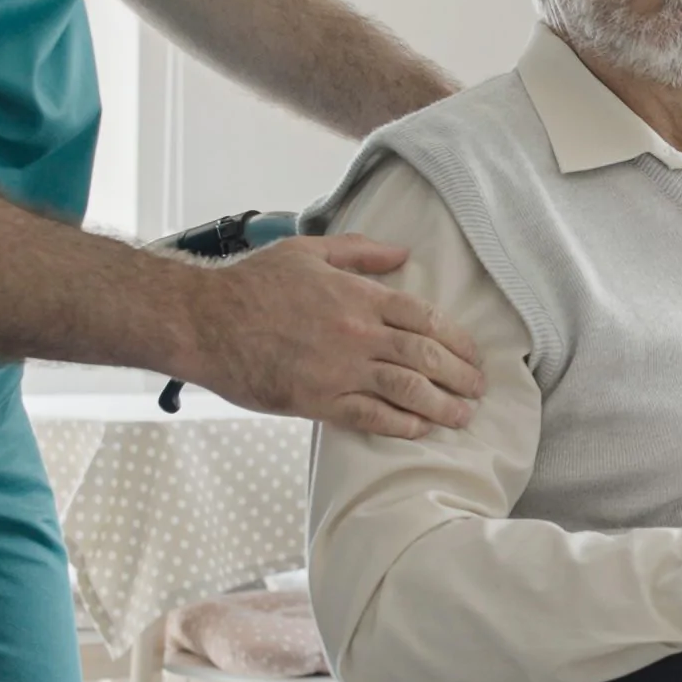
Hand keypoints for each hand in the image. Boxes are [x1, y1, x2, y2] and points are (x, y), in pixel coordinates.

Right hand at [179, 233, 485, 436]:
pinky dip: (402, 424)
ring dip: (442, 405)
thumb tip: (402, 253)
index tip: (472, 355)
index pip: (426, 318)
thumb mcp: (309, 252)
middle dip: (461, 376)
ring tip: (462, 416)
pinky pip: (371, 416)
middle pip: (427, 356)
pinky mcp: (317, 400)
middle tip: (478, 390)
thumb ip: (360, 251)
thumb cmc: (251, 284)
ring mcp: (339, 368)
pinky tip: (420, 429)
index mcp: (360, 296)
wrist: (203, 321)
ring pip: (408, 389)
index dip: (457, 340)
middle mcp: (357, 332)